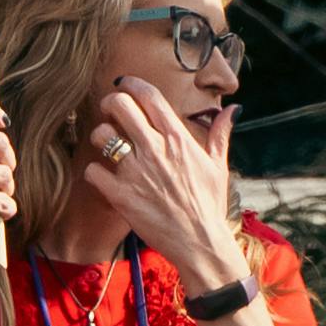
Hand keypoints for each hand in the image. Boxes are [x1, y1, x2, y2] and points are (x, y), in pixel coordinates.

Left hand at [75, 78, 245, 292]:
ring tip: (106, 145)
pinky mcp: (120, 195)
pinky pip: (93, 171)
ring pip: (101, 135)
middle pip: (120, 105)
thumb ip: (220, 133)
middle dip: (110, 103)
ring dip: (100, 137)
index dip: (132, 84)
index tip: (124, 84)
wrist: (199, 242)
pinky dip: (94, 172)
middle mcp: (155, 149)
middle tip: (110, 110)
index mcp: (178, 138)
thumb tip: (233, 108)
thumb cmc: (209, 204)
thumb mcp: (219, 165)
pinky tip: (103, 176)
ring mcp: (136, 172)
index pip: (149, 95)